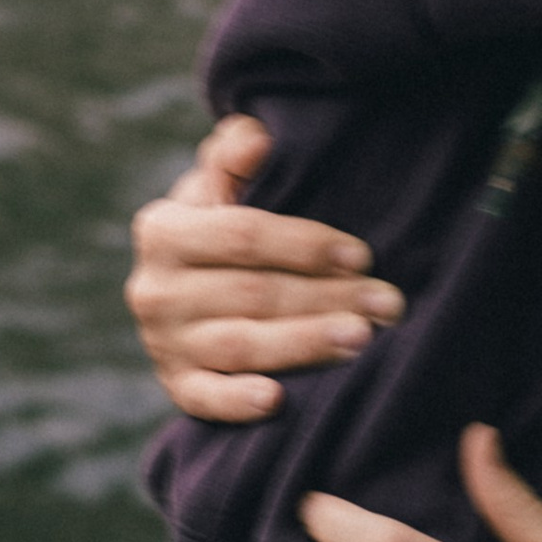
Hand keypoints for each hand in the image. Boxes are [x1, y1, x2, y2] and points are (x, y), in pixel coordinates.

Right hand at [124, 114, 403, 419]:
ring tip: (362, 340)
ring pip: (240, 346)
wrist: (185, 289)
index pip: (242, 235)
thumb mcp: (218, 184)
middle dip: (326, 298)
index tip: (361, 255)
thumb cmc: (219, 226)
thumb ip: (234, 154)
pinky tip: (279, 401)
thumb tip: (256, 139)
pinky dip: (239, 402)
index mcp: (163, 229)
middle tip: (387, 305)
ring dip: (305, 344)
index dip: (305, 245)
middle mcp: (154, 288)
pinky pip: (206, 400)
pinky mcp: (175, 387)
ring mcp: (162, 343)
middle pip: (252, 293)